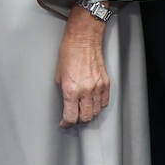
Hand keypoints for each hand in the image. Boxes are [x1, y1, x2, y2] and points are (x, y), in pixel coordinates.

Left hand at [56, 4, 109, 127]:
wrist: (83, 41)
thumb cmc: (68, 54)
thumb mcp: (59, 75)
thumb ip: (64, 92)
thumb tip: (67, 104)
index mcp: (71, 90)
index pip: (71, 116)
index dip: (66, 123)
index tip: (64, 124)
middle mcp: (86, 91)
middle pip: (85, 118)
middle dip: (78, 120)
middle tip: (73, 117)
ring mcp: (98, 88)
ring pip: (96, 112)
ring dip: (88, 113)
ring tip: (82, 108)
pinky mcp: (106, 84)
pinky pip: (104, 102)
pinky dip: (98, 105)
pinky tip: (92, 101)